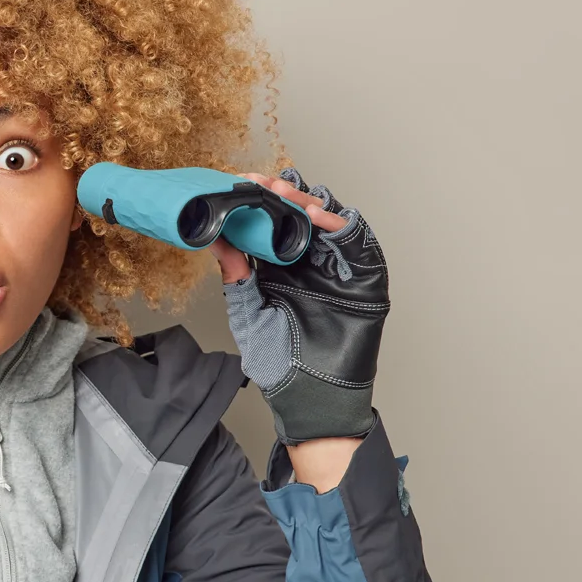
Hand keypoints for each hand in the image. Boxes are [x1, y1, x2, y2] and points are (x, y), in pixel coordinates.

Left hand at [214, 167, 388, 444]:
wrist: (312, 399)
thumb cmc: (281, 365)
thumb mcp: (249, 316)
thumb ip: (237, 278)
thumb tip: (215, 241)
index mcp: (281, 270)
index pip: (271, 226)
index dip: (259, 203)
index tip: (240, 184)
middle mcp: (311, 264)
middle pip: (301, 217)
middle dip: (283, 196)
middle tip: (264, 182)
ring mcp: (338, 269)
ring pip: (329, 222)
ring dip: (309, 203)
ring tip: (288, 194)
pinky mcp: (365, 278)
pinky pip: (358, 243)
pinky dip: (341, 225)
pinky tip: (320, 215)